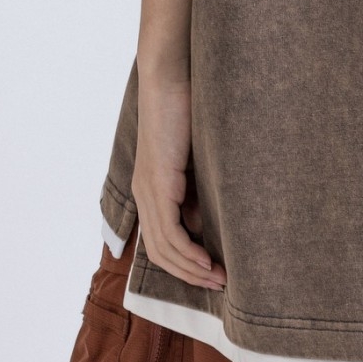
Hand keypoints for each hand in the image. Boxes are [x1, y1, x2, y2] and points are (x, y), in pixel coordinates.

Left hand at [130, 71, 226, 290]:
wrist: (171, 76)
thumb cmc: (186, 107)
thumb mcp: (193, 156)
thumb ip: (194, 185)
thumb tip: (200, 219)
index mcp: (150, 187)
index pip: (161, 240)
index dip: (184, 262)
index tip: (212, 272)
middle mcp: (144, 194)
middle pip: (160, 252)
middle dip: (189, 274)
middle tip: (218, 285)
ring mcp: (148, 189)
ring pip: (164, 247)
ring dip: (191, 269)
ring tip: (218, 278)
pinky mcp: (158, 182)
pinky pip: (169, 232)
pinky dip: (188, 252)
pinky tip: (206, 261)